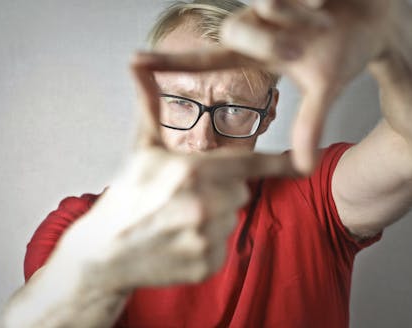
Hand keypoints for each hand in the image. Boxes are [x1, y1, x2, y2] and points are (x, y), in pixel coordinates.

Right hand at [56, 54, 294, 293]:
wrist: (105, 253)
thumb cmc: (126, 196)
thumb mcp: (140, 150)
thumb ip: (149, 106)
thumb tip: (136, 63)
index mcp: (192, 172)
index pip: (249, 164)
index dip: (278, 163)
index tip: (306, 161)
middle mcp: (204, 205)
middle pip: (240, 191)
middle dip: (220, 191)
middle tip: (186, 198)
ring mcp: (206, 238)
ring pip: (231, 219)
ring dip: (214, 218)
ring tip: (178, 220)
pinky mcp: (207, 265)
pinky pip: (223, 246)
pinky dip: (208, 244)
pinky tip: (179, 242)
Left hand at [136, 0, 397, 173]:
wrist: (382, 21)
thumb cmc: (347, 50)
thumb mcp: (327, 88)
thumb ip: (310, 123)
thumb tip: (304, 168)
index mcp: (259, 51)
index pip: (207, 59)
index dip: (171, 62)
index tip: (133, 63)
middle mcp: (260, 22)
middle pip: (238, 27)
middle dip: (270, 38)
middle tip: (300, 45)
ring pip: (268, 1)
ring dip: (301, 14)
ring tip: (326, 16)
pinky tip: (330, 0)